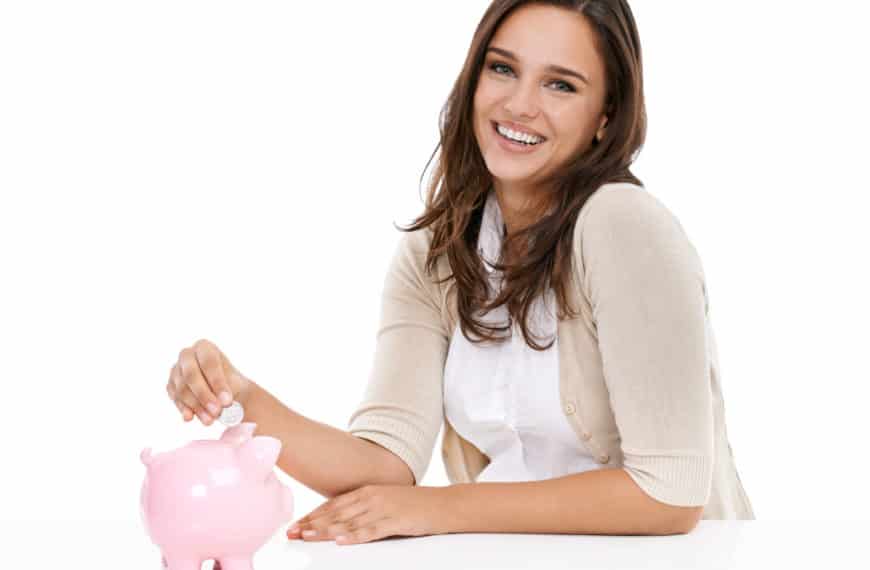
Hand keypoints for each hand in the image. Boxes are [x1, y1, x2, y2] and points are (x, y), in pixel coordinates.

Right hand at [166, 338, 249, 425]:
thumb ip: (231, 390)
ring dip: (196, 406)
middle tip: (216, 411)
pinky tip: (191, 418)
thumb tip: (224, 403)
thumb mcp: (236, 383)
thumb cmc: (231, 385)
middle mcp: (187, 355)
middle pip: (191, 374)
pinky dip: (184, 409)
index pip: (209, 362)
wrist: (224, 394)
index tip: (227, 401)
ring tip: (210, 420)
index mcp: (205, 347)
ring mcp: (176, 370)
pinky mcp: (170, 385)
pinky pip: (175, 398)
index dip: (217, 382)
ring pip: (181, 388)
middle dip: (204, 395)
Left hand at [286, 485, 449, 544]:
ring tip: (307, 537)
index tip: (296, 525)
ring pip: (348, 521)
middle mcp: (371, 497)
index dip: (312, 515)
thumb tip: (341, 520)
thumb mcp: (385, 500)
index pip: (333, 504)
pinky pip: (371, 530)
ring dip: (325, 530)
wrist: (443, 503)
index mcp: (367, 491)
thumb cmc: (414, 504)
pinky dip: (355, 536)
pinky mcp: (395, 520)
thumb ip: (363, 507)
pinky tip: (341, 541)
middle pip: (335, 513)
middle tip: (292, 534)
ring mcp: (383, 508)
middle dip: (311, 524)